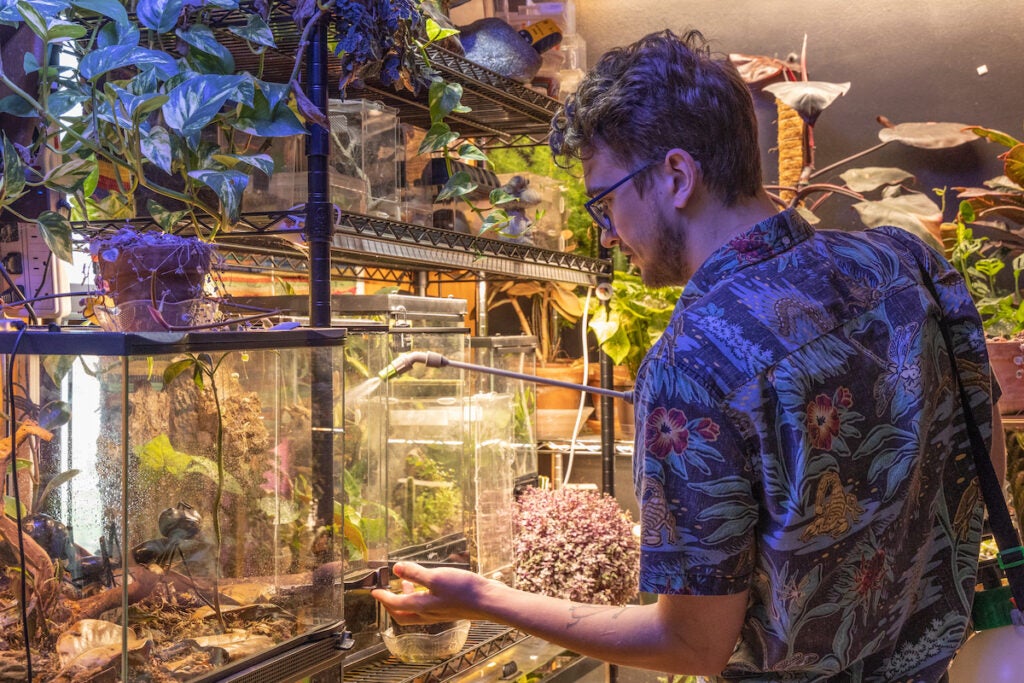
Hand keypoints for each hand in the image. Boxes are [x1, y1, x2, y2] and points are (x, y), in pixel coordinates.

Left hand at [371, 561, 494, 624]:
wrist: (488, 601)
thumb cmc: (462, 590)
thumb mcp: (436, 577)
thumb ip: (415, 573)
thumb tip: (395, 568)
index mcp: (421, 607)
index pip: (395, 604)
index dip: (383, 597)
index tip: (374, 591)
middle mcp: (428, 614)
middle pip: (402, 614)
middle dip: (391, 604)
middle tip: (386, 593)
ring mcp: (438, 613)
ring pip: (415, 612)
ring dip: (406, 600)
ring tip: (406, 584)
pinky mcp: (448, 609)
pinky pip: (427, 608)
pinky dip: (420, 599)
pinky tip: (428, 587)